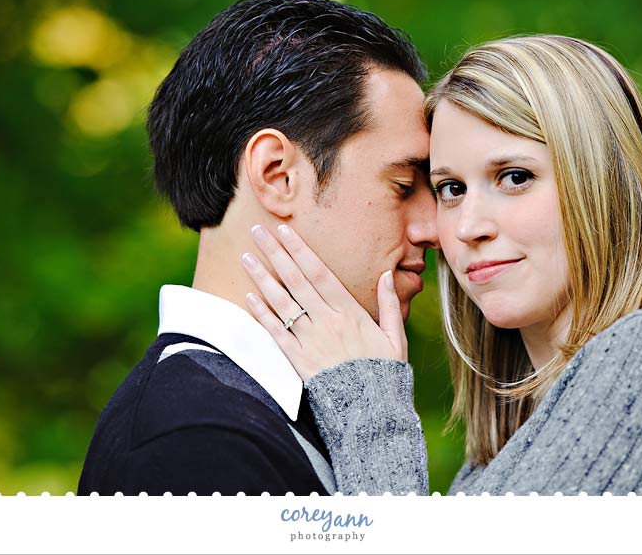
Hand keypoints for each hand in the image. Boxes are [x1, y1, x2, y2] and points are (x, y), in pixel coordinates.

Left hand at [241, 224, 407, 381]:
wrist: (371, 412)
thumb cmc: (384, 374)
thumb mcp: (396, 338)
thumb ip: (390, 305)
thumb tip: (387, 275)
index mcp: (350, 312)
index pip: (319, 272)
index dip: (300, 250)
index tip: (284, 230)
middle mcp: (327, 321)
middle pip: (296, 280)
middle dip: (275, 253)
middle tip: (257, 231)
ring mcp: (311, 340)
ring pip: (282, 302)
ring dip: (262, 278)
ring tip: (245, 258)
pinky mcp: (299, 361)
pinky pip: (277, 333)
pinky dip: (262, 314)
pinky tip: (249, 297)